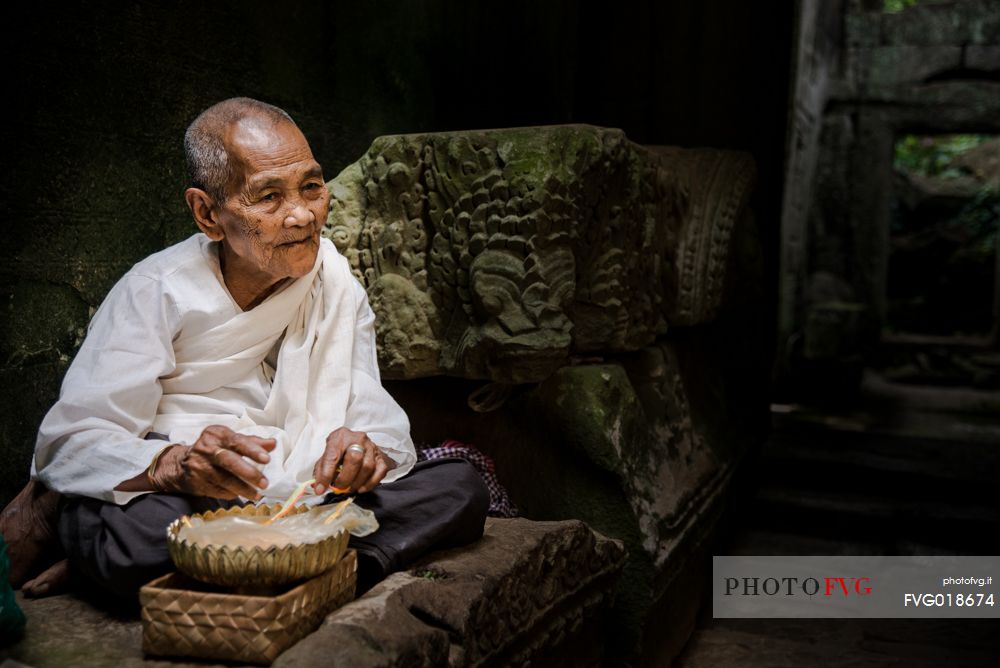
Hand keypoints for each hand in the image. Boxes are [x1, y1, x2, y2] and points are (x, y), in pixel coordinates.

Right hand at [151, 425, 274, 499]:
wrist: (182, 464)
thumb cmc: (214, 449)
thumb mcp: (231, 440)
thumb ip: (252, 442)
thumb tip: (273, 443)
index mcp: (217, 434)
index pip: (237, 441)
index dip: (252, 450)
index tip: (267, 459)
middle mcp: (206, 449)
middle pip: (229, 461)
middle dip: (249, 472)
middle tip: (264, 483)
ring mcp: (200, 466)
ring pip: (224, 479)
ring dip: (243, 488)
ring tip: (257, 494)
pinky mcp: (196, 482)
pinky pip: (217, 490)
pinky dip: (230, 493)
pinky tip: (240, 495)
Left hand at [312, 428, 393, 494]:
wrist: (357, 443)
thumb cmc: (340, 449)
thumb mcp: (327, 455)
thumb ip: (322, 470)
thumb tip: (319, 488)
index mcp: (340, 437)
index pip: (332, 455)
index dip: (326, 474)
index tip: (321, 488)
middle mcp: (358, 439)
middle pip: (354, 459)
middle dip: (345, 478)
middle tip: (338, 487)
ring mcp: (372, 447)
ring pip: (368, 467)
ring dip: (357, 482)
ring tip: (349, 488)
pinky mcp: (380, 456)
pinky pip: (379, 472)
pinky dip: (370, 484)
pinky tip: (361, 488)